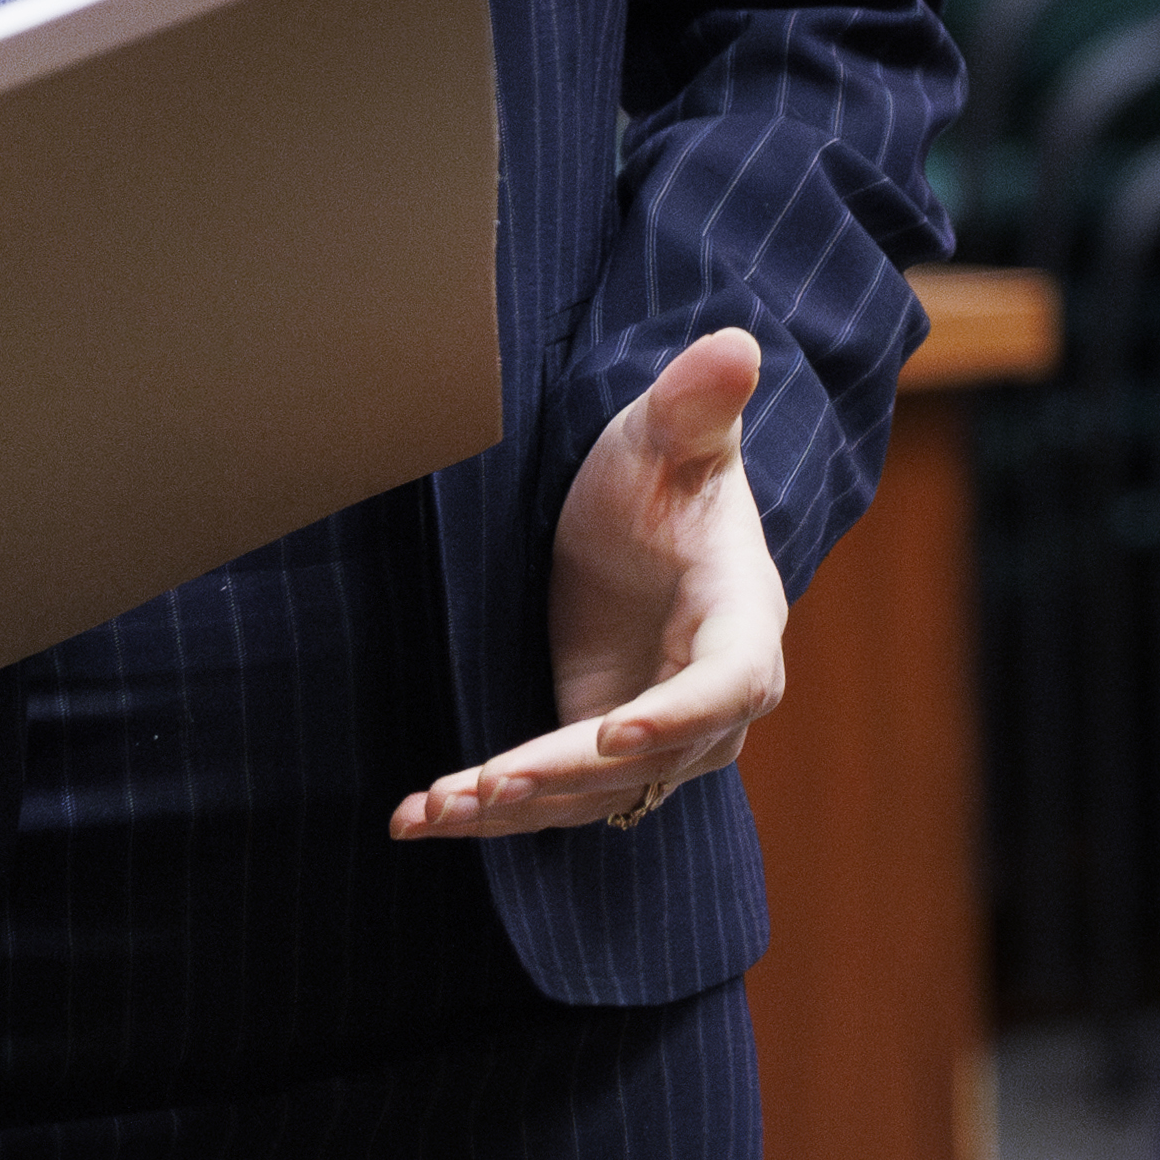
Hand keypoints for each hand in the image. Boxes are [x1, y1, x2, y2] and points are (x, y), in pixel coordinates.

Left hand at [401, 327, 784, 842]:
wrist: (638, 519)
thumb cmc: (664, 470)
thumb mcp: (670, 433)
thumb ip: (697, 400)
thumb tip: (735, 343)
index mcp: (742, 620)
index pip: (726, 683)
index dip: (678, 717)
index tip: (611, 733)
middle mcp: (714, 699)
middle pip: (648, 760)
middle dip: (562, 776)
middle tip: (484, 784)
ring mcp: (660, 738)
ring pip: (593, 795)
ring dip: (511, 809)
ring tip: (428, 811)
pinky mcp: (601, 753)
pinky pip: (555, 798)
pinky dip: (492, 811)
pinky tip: (417, 816)